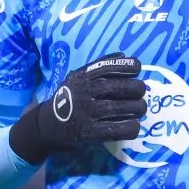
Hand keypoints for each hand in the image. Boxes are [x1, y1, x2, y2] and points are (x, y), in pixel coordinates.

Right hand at [9, 52, 146, 162]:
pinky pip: (116, 130)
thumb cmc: (68, 98)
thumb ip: (99, 66)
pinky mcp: (88, 133)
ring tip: (140, 108)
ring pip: (121, 108)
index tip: (137, 67)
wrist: (48, 124)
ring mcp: (86, 113)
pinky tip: (134, 125)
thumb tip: (124, 55)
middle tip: (141, 91)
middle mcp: (84, 93)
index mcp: (82, 77)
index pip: (108, 67)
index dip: (127, 66)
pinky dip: (130, 127)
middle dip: (136, 88)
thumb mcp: (77, 77)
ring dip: (137, 107)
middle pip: (119, 87)